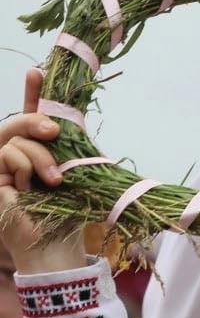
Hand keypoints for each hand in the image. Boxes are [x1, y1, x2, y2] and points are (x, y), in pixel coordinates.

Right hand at [0, 71, 83, 273]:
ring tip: (54, 180)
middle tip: (55, 131)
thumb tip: (73, 123)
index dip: (33, 93)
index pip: (33, 114)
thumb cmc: (68, 213)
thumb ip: (70, 148)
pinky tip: (27, 187)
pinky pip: (7, 153)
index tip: (38, 72)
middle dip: (38, 119)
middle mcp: (17, 152)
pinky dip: (24, 168)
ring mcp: (1, 163)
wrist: (53, 244)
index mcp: (40, 149)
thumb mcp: (75, 174)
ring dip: (39, 156)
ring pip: (15, 136)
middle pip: (20, 119)